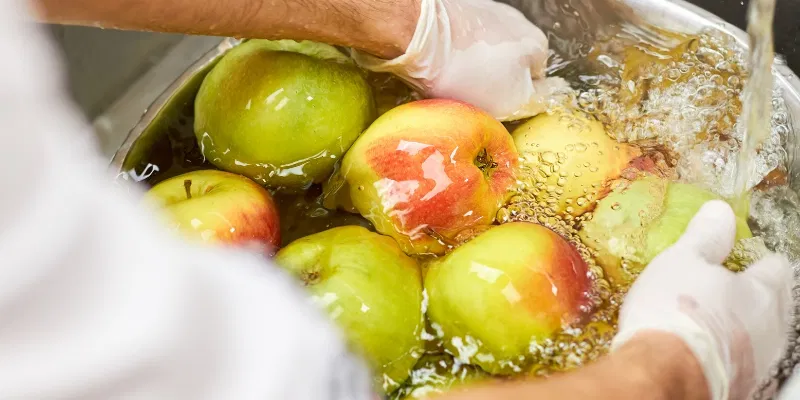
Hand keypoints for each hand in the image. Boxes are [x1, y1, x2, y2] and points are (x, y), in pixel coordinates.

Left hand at [351, 0, 565, 120]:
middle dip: (494, 82)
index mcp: (536, 43)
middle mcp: (516, 22)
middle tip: (473, 98)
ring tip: (450, 82)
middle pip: (509, 65)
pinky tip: (436, 65)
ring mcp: (484, 13)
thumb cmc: (468, 71)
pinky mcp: (456, 11)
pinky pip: (458, 41)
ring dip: (471, 68)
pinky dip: (451, 54)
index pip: (538, 80)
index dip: (519, 98)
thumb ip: (541, 99)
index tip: (498, 107)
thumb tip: (557, 96)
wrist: (418, 33)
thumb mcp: (514, 99)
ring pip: (483, 52)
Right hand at [612, 200, 792, 399]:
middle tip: (726, 288)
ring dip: (740, 326)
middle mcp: (771, 328)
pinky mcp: (740, 385)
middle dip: (753, 295)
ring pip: (759, 335)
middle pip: (773, 304)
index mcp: (762, 292)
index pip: (775, 267)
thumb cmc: (673, 311)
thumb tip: (719, 212)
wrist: (662, 372)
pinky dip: (727, 350)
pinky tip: (704, 347)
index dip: (758, 260)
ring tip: (712, 319)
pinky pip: (740, 360)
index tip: (742, 257)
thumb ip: (705, 236)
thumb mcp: (680, 260)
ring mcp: (758, 361)